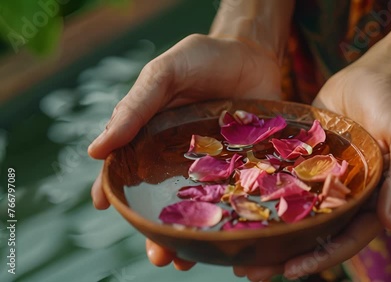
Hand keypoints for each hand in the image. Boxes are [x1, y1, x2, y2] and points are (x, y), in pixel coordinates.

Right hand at [88, 33, 281, 266]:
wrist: (253, 53)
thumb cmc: (202, 58)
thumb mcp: (164, 74)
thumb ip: (135, 107)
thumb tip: (95, 150)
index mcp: (154, 136)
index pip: (129, 169)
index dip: (117, 192)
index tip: (107, 209)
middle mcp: (181, 157)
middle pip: (164, 199)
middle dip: (158, 231)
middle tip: (159, 256)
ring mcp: (214, 165)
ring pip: (199, 206)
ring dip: (191, 234)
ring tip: (186, 260)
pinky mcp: (245, 166)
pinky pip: (237, 195)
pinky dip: (233, 219)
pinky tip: (232, 242)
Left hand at [234, 53, 390, 280]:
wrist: (367, 74)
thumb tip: (389, 220)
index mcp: (370, 199)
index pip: (346, 237)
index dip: (321, 256)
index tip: (291, 270)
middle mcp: (343, 196)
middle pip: (314, 235)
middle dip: (284, 255)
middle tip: (249, 272)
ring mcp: (320, 181)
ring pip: (294, 215)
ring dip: (269, 235)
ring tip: (236, 253)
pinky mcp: (301, 163)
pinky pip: (282, 185)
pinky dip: (263, 199)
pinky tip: (237, 207)